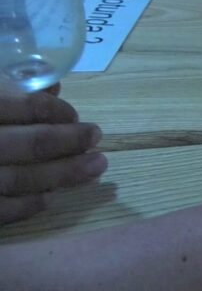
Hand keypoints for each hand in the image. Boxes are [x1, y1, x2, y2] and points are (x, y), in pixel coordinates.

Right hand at [0, 85, 106, 224]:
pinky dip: (30, 203)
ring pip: (22, 179)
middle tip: (97, 137)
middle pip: (33, 144)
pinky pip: (5, 209)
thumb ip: (13, 91)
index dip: (58, 111)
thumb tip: (53, 88)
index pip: (28, 105)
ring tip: (97, 167)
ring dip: (64, 174)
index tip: (76, 116)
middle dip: (71, 141)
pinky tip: (50, 197)